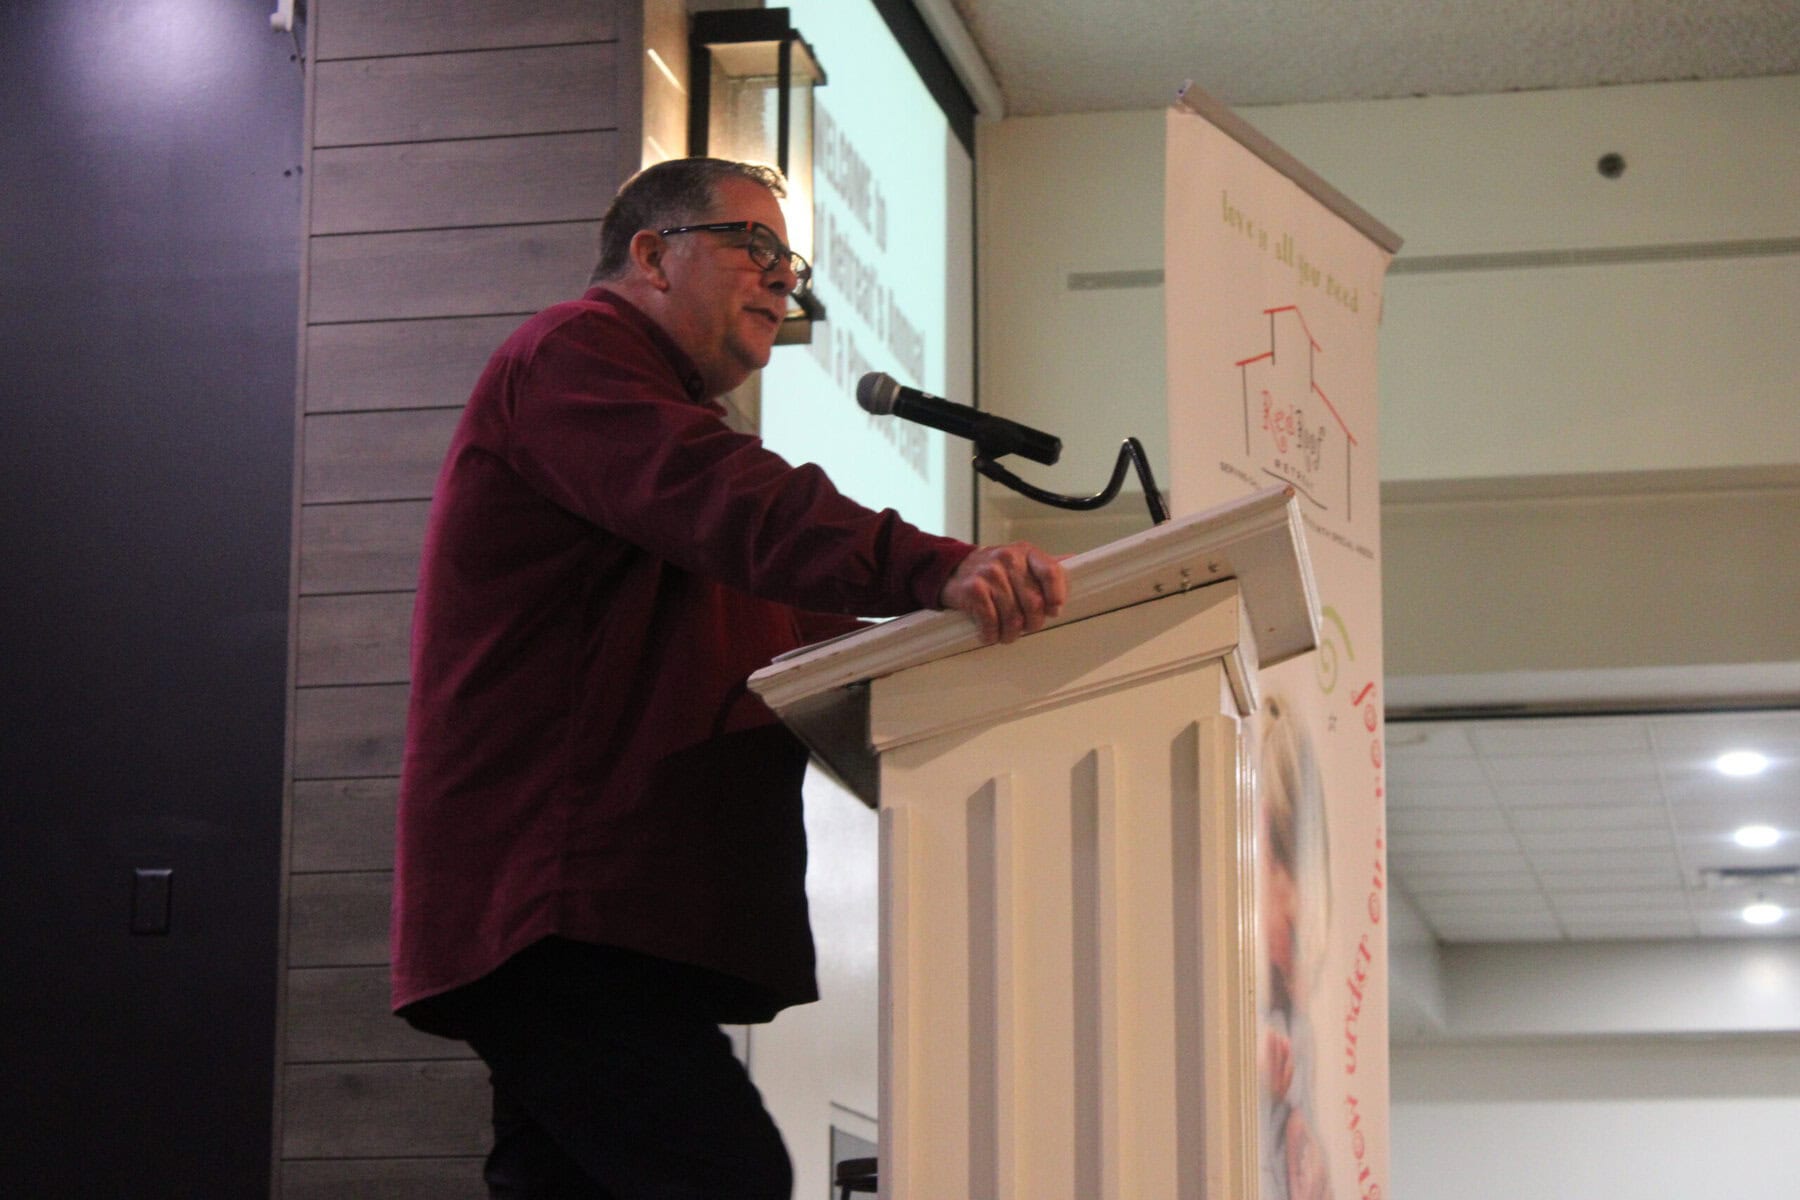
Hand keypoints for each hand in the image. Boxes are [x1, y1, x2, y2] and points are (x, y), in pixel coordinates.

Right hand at [938, 542, 1067, 644]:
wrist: (951, 569)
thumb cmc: (993, 570)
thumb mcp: (1019, 561)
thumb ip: (1044, 565)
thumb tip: (1075, 560)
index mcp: (1025, 552)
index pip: (1051, 572)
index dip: (1057, 595)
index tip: (1054, 611)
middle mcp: (1008, 559)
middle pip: (1034, 602)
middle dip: (1032, 623)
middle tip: (1026, 629)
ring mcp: (990, 573)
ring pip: (1012, 616)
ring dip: (1010, 634)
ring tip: (1007, 636)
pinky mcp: (973, 589)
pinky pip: (990, 621)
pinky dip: (991, 634)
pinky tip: (989, 635)